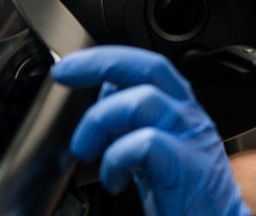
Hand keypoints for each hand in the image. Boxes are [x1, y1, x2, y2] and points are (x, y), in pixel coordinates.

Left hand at [52, 46, 249, 215]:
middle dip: (100, 62)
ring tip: (86, 150)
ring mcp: (190, 138)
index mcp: (180, 110)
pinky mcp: (186, 165)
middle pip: (150, 68)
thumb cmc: (183, 196)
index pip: (146, 66)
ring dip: (100, 121)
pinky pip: (145, 143)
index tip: (68, 68)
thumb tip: (102, 97)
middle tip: (64, 74)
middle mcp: (188, 116)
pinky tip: (114, 181)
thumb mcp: (152, 152)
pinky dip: (116, 160)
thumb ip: (133, 123)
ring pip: (143, 100)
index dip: (105, 59)